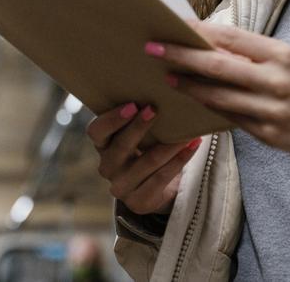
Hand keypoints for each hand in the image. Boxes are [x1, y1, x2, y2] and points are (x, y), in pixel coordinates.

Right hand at [86, 102, 202, 214]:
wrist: (155, 188)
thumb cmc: (146, 148)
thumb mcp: (137, 135)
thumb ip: (138, 117)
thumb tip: (162, 87)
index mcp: (102, 146)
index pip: (96, 131)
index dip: (112, 119)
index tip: (133, 104)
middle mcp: (107, 167)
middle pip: (121, 146)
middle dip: (140, 126)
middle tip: (157, 109)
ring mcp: (122, 187)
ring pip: (148, 162)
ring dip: (170, 143)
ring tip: (188, 130)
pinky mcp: (139, 202)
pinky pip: (162, 177)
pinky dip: (180, 159)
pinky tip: (193, 145)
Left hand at [147, 20, 289, 163]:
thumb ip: (256, 55)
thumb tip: (213, 46)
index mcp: (282, 54)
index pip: (231, 36)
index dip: (198, 31)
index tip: (174, 25)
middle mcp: (276, 79)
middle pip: (217, 64)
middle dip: (181, 56)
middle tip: (153, 49)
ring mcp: (271, 109)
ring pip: (218, 95)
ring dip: (189, 86)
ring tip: (167, 78)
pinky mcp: (269, 135)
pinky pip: (231, 119)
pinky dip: (210, 108)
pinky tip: (193, 101)